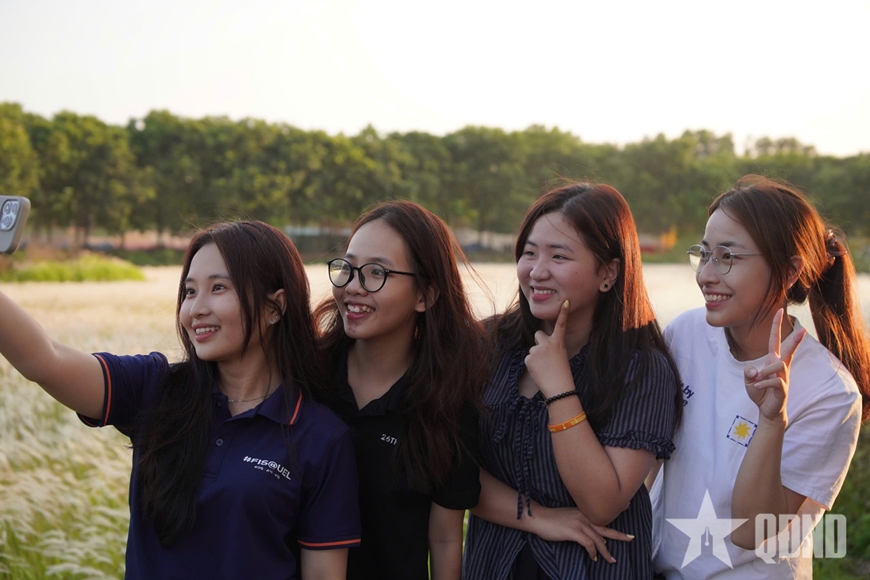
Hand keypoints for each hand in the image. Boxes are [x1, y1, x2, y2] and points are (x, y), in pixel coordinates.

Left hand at [525, 300, 573, 397]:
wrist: (559, 388)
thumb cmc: (562, 374)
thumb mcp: (561, 356)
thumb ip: (552, 348)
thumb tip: (540, 347)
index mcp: (558, 343)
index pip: (561, 325)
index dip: (563, 313)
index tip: (566, 302)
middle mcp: (547, 343)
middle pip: (538, 335)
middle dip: (539, 342)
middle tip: (545, 355)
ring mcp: (536, 350)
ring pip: (533, 349)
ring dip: (536, 357)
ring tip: (544, 368)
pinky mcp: (528, 358)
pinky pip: (528, 358)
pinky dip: (532, 365)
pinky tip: (539, 371)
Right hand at [528, 505, 632, 562]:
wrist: (539, 518)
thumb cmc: (552, 520)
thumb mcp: (570, 517)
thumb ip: (581, 523)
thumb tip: (592, 535)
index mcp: (584, 512)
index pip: (602, 518)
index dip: (614, 520)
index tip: (626, 517)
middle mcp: (584, 516)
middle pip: (605, 528)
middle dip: (619, 535)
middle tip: (630, 539)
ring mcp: (579, 524)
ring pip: (598, 539)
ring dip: (605, 551)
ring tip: (611, 560)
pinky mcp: (574, 532)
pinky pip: (588, 544)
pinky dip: (593, 552)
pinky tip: (593, 557)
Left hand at [744, 309, 806, 423]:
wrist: (767, 410)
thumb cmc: (759, 391)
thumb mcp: (748, 379)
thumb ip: (748, 372)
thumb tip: (754, 371)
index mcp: (772, 360)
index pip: (775, 340)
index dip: (776, 326)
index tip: (780, 311)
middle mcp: (780, 366)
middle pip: (789, 350)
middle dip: (795, 339)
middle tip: (804, 329)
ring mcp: (784, 377)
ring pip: (778, 365)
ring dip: (764, 371)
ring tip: (756, 381)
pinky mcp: (783, 388)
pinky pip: (774, 381)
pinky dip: (762, 383)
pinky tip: (757, 387)